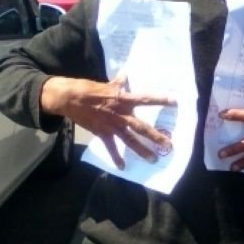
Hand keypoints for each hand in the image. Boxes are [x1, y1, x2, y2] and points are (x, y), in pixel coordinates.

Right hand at [41, 75, 175, 168]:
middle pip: (141, 127)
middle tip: (169, 144)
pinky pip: (111, 148)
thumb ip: (118, 83)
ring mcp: (111, 126)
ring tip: (153, 159)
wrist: (68, 98)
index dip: (160, 99)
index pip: (145, 99)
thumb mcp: (106, 84)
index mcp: (123, 99)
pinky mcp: (101, 133)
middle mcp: (120, 114)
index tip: (175, 102)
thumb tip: (125, 75)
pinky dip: (116, 158)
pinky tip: (123, 167)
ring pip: (129, 140)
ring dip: (142, 150)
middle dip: (155, 136)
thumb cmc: (88, 88)